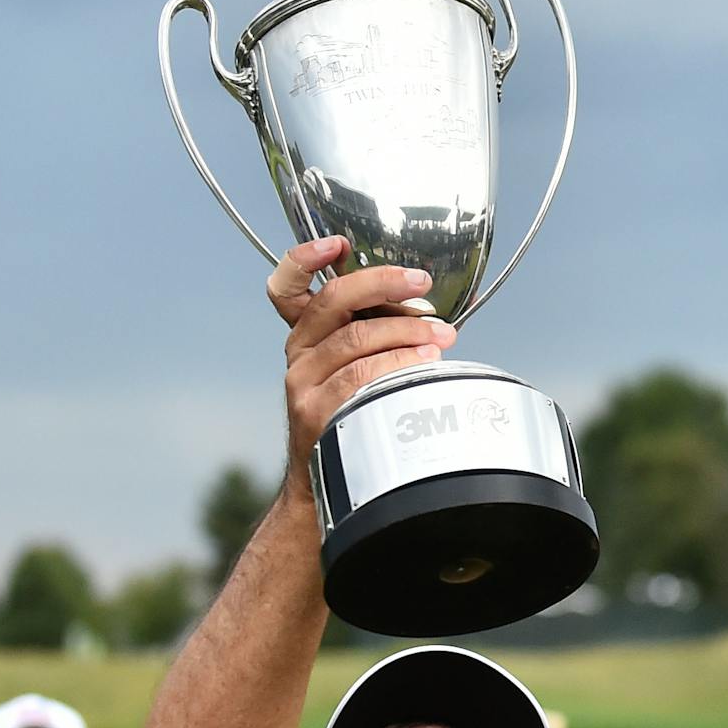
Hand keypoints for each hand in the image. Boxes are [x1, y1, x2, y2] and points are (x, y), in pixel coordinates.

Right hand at [266, 237, 457, 491]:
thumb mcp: (356, 367)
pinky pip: (360, 377)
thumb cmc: (357, 415)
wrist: (328, 484)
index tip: (338, 242)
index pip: (285, 287)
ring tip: (441, 335)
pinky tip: (424, 363)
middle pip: (334, 301)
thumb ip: (377, 333)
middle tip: (422, 283)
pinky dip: (397, 364)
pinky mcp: (315, 412)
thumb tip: (429, 306)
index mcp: (306, 335)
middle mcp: (298, 353)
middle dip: (383, 283)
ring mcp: (303, 384)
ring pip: (355, 339)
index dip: (305, 258)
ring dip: (406, 331)